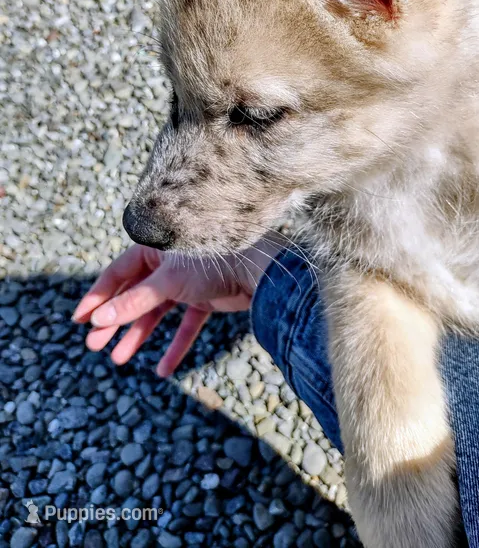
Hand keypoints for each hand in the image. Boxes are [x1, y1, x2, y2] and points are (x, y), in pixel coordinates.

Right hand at [72, 235, 283, 376]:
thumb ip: (133, 303)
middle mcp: (168, 264)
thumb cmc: (211, 264)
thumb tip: (99, 319)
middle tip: (94, 344)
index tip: (78, 320)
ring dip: (138, 334)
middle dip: (114, 320)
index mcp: (154, 250)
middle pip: (134, 295)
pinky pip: (185, 325)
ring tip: (118, 359)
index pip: (117, 274)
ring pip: (156, 312)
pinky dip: (175, 345)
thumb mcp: (166, 284)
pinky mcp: (205, 299)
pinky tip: (163, 369)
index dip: (98, 297)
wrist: (258, 270)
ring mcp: (186, 283)